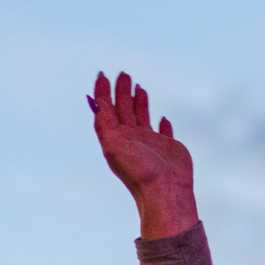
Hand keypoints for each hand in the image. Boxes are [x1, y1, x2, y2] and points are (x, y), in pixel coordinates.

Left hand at [88, 71, 197, 238]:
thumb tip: (97, 101)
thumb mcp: (113, 144)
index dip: (103, 92)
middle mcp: (131, 139)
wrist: (164, 191)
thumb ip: (104, 122)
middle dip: (121, 91)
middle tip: (123, 74)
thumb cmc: (139, 170)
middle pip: (123, 109)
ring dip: (139, 102)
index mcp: (116, 137)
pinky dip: (163, 124)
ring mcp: (149, 143)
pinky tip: (163, 118)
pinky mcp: (168, 147)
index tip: (102, 74)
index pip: (106, 109)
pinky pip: (164, 132)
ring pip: (142, 117)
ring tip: (139, 86)